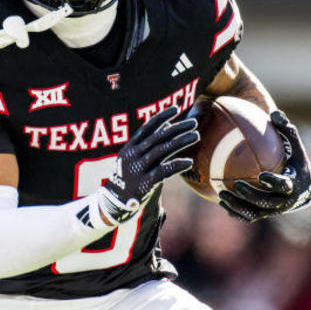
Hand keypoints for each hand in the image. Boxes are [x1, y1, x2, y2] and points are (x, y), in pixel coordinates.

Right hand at [95, 106, 198, 225]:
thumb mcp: (132, 157)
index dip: (162, 117)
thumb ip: (147, 145)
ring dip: (180, 142)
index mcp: (130, 146)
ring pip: (162, 150)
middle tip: (193, 122)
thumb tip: (167, 127)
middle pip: (158, 137)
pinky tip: (189, 162)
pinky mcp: (144, 182)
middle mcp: (134, 154)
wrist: (114, 200)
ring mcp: (138, 168)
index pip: (147, 127)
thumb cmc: (129, 176)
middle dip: (177, 128)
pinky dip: (177, 165)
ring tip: (196, 135)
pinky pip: (163, 171)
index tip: (176, 109)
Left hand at [218, 110, 310, 222]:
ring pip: (255, 213)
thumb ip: (286, 130)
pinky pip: (248, 216)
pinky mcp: (264, 215)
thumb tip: (274, 112)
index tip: (262, 175)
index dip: (274, 183)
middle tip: (237, 184)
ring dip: (238, 206)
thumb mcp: (294, 145)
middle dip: (252, 195)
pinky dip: (235, 212)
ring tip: (222, 196)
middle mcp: (285, 202)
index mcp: (294, 185)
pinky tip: (221, 203)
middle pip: (267, 202)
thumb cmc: (295, 161)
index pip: (285, 186)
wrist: (303, 188)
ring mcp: (274, 211)